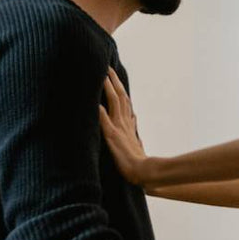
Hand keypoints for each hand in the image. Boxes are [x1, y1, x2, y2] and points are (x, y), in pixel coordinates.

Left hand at [98, 67, 149, 186]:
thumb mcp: (136, 140)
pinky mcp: (113, 138)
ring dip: (108, 90)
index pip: (124, 100)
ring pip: (114, 104)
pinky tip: (95, 104)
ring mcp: (119, 129)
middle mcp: (124, 123)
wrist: (142, 171)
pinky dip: (101, 113)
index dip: (119, 87)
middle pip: (120, 97)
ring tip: (102, 77)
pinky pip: (106, 123)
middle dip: (113, 82)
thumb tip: (134, 115)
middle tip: (107, 68)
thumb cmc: (137, 161)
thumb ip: (133, 127)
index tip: (112, 75)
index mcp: (128, 123)